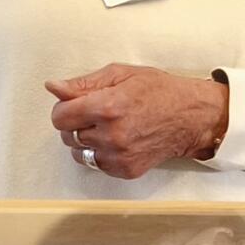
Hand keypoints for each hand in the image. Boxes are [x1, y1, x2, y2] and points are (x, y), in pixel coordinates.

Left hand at [46, 63, 227, 180]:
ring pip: (79, 152)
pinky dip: (100, 153)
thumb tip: (53, 87)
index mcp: (107, 107)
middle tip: (98, 113)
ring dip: (86, 140)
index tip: (75, 104)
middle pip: (67, 135)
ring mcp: (119, 156)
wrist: (190, 117)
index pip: (60, 117)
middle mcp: (111, 135)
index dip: (64, 108)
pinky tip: (118, 140)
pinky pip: (96, 164)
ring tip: (108, 128)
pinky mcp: (125, 170)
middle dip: (76, 123)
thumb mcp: (120, 74)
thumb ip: (83, 83)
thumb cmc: (158, 91)